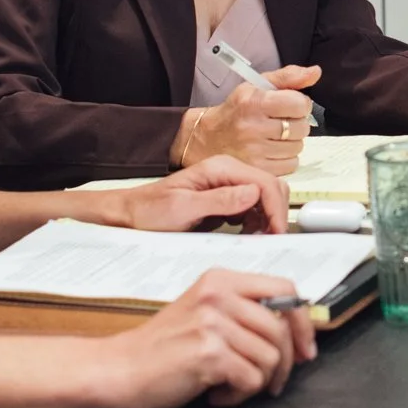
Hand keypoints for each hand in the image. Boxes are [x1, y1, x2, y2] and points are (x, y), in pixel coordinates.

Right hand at [99, 268, 317, 407]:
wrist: (119, 369)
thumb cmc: (162, 348)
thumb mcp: (205, 312)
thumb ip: (244, 312)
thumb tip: (297, 332)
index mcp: (221, 279)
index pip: (284, 289)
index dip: (302, 322)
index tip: (305, 348)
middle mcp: (218, 294)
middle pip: (282, 328)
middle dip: (285, 363)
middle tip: (269, 383)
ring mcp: (212, 321)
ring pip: (271, 357)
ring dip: (256, 382)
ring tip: (229, 386)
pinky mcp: (208, 352)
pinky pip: (252, 380)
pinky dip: (239, 396)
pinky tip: (216, 394)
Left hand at [110, 155, 292, 233]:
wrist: (130, 215)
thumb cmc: (150, 211)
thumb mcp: (182, 208)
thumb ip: (219, 200)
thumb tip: (253, 193)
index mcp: (220, 168)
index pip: (264, 182)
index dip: (275, 208)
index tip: (276, 232)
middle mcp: (228, 172)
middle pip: (270, 187)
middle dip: (275, 212)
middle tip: (271, 238)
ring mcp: (228, 185)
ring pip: (264, 198)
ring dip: (268, 218)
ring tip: (258, 238)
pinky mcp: (225, 199)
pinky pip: (253, 208)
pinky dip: (257, 222)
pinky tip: (247, 234)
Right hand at [175, 66, 319, 174]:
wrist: (208, 138)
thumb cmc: (237, 110)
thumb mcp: (257, 86)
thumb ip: (288, 77)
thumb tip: (316, 72)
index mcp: (254, 102)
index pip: (299, 104)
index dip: (300, 104)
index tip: (291, 105)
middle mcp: (253, 127)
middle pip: (301, 127)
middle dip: (297, 123)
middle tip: (283, 122)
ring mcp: (254, 151)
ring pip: (298, 147)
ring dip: (292, 142)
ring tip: (276, 136)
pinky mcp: (257, 170)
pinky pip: (291, 165)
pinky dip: (287, 158)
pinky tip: (273, 150)